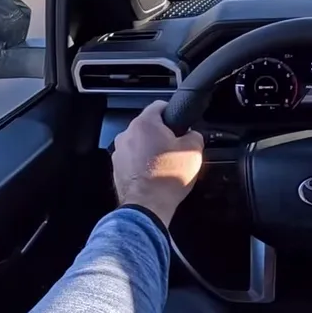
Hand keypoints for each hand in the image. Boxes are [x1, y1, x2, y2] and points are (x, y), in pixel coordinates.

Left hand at [111, 101, 203, 226]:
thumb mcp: (193, 151)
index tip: (180, 123)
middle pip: (148, 126)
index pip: (159, 105)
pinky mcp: (117, 169)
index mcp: (144, 124)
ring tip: (165, 165)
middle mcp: (127, 134)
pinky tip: (154, 175)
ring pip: (139, 143)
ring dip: (150, 150)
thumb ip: (195, 135)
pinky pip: (132, 159)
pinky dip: (142, 164)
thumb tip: (192, 135)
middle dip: (162, 135)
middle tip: (176, 148)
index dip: (173, 113)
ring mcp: (119, 152)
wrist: (147, 206)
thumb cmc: (167, 177)